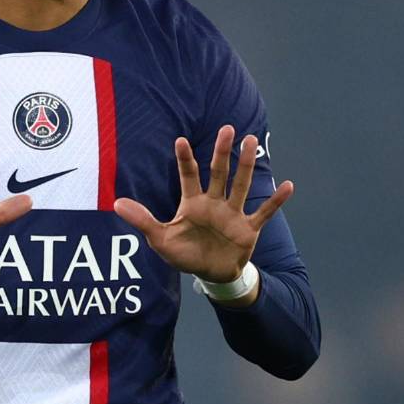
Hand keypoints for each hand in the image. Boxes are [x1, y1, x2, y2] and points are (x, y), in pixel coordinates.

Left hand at [113, 125, 293, 283]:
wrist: (211, 275)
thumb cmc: (184, 253)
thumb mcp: (160, 239)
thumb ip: (142, 219)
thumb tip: (115, 203)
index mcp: (192, 203)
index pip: (188, 176)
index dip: (184, 159)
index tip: (179, 140)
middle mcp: (214, 203)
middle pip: (219, 173)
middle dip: (222, 151)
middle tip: (228, 128)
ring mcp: (232, 214)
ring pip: (241, 185)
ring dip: (246, 165)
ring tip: (252, 142)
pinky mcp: (248, 229)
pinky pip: (263, 212)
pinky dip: (275, 201)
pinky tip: (288, 185)